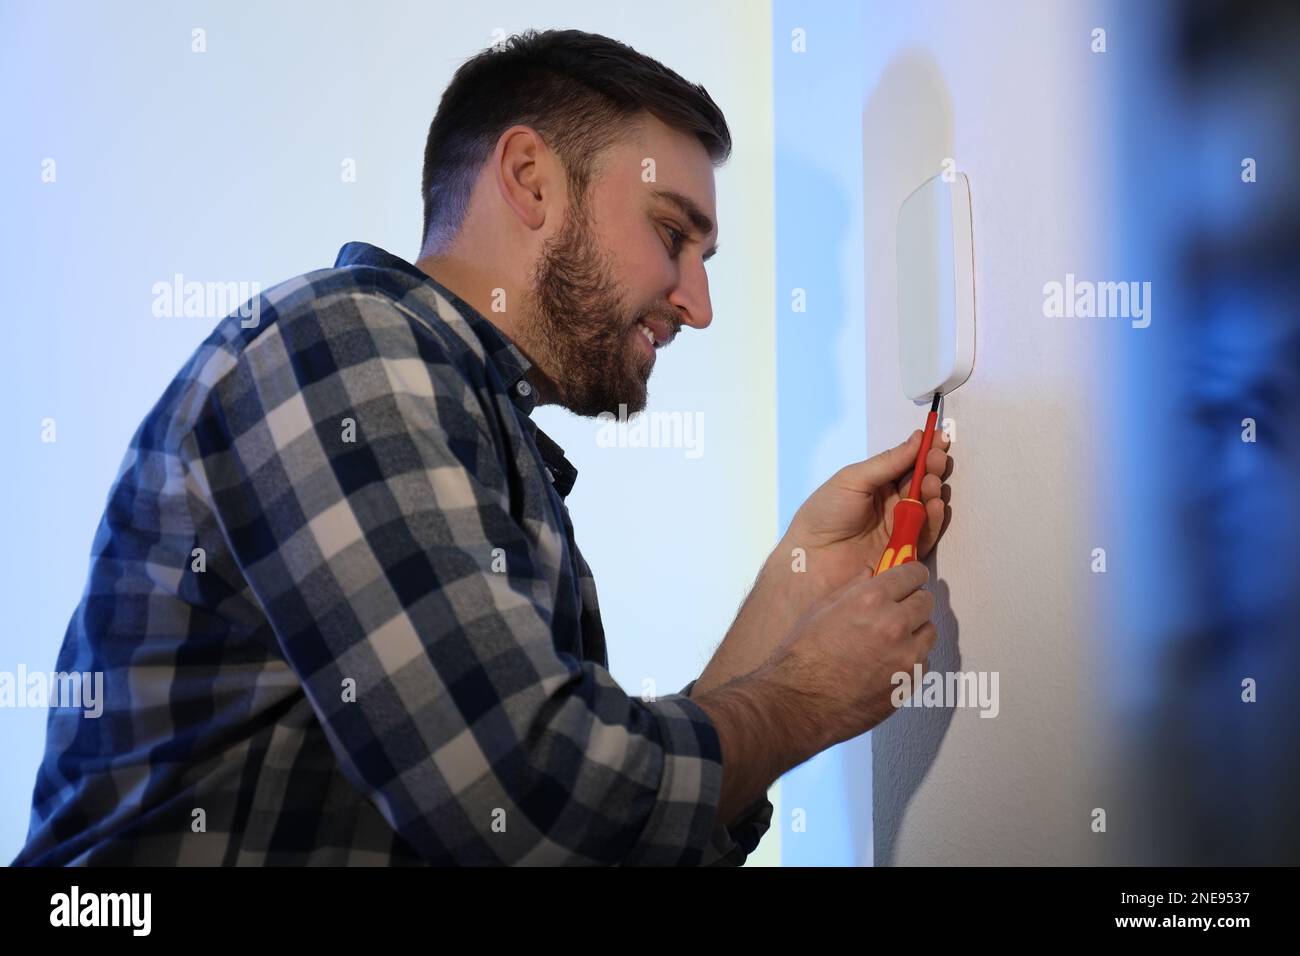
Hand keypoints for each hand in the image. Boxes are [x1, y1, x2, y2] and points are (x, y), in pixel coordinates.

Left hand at [693, 429, 950, 696]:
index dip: (924, 451)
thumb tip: (918, 438)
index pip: (907, 463)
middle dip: (933, 468)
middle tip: (938, 459)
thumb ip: (887, 463)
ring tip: (931, 482)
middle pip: (921, 483)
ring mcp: (899, 527)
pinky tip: (934, 505)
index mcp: (876, 484)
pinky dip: (933, 518)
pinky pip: (926, 533)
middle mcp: (891, 504)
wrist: (811, 559)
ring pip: (927, 506)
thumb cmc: (823, 515)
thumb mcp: (852, 480)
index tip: (939, 437)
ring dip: (933, 491)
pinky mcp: (905, 551)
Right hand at [761, 560, 937, 754]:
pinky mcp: (909, 682)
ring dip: (915, 631)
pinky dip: (911, 659)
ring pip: (929, 631)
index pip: (912, 574)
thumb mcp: (820, 610)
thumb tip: (871, 573)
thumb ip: (852, 587)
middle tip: (899, 609)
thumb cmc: (802, 656)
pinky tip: (887, 663)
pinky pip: (923, 661)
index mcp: (870, 599)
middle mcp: (893, 623)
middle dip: (913, 601)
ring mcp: (905, 655)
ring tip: (892, 639)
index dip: (912, 574)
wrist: (800, 703)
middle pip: (925, 601)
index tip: (912, 577)